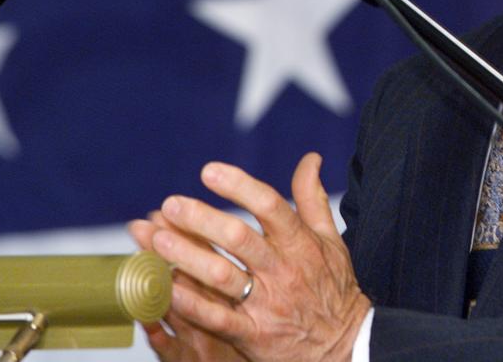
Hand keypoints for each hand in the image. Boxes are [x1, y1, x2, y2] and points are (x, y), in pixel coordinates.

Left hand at [129, 152, 370, 361]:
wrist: (344, 345)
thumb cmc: (334, 288)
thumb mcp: (331, 240)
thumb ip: (313, 198)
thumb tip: (310, 159)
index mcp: (301, 243)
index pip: (270, 206)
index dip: (239, 186)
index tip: (209, 172)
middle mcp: (283, 270)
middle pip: (239, 238)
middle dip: (201, 219)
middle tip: (171, 204)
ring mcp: (267, 304)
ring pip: (222, 276)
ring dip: (187, 257)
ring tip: (158, 239)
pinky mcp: (253, 335)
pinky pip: (216, 318)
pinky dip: (189, 303)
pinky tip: (166, 288)